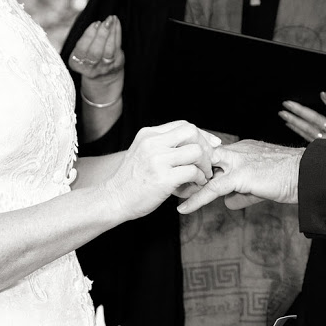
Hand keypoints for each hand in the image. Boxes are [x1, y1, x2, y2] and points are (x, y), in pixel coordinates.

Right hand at [68, 15, 124, 102]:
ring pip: (108, 51)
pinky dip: (117, 34)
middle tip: (106, 21)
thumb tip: (97, 24)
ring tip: (112, 19)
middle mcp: (90, 69)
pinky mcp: (116, 65)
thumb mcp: (81, 51)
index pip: (82, 49)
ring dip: (111, 33)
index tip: (95, 23)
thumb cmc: (89, 57)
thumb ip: (86, 39)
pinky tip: (117, 23)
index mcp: (76, 63)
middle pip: (95, 52)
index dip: (89, 35)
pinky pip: (117, 49)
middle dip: (101, 35)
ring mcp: (104, 68)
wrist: (102, 76)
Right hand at [103, 120, 220, 220]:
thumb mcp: (143, 153)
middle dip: (206, 147)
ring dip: (205, 164)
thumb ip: (163, 146)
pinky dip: (200, 178)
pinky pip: (192, 171)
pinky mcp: (162, 178)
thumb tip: (194, 144)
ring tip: (203, 176)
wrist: (112, 199)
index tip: (212, 144)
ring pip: (196, 151)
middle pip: (192, 132)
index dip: (202, 134)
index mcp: (148, 134)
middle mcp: (152, 143)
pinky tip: (196, 184)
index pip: (184, 125)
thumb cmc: (131, 180)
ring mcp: (157, 160)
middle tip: (208, 162)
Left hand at [177, 140, 304, 213]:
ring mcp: (239, 161)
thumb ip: (242, 194)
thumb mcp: (261, 188)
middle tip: (173, 181)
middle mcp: (238, 151)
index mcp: (243, 149)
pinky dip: (197, 198)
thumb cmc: (290, 180)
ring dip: (188, 182)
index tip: (185, 174)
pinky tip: (184, 208)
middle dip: (188, 168)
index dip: (199, 164)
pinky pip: (213, 187)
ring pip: (204, 169)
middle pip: (204, 156)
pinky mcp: (241, 175)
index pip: (214, 154)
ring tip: (173, 194)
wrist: (308, 176)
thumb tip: (228, 203)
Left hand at [279, 78, 325, 141]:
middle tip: (287, 103)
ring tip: (283, 112)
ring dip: (294, 120)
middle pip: (317, 121)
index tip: (324, 94)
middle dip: (301, 112)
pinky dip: (297, 130)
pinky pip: (307, 138)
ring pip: (309, 130)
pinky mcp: (323, 147)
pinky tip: (289, 123)